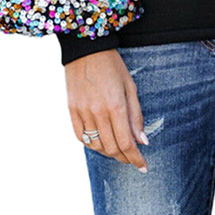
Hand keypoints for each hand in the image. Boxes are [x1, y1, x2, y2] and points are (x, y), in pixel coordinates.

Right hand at [65, 49, 148, 172]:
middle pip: (112, 148)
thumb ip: (136, 116)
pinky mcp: (71, 110)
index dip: (136, 159)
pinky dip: (92, 144)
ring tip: (118, 150)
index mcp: (116, 106)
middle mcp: (98, 112)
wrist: (86, 48)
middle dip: (125, 158)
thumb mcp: (130, 87)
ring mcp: (83, 112)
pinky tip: (100, 142)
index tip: (143, 167)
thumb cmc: (112, 66)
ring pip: (96, 145)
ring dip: (109, 152)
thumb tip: (142, 141)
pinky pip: (81, 137)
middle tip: (132, 160)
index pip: (127, 142)